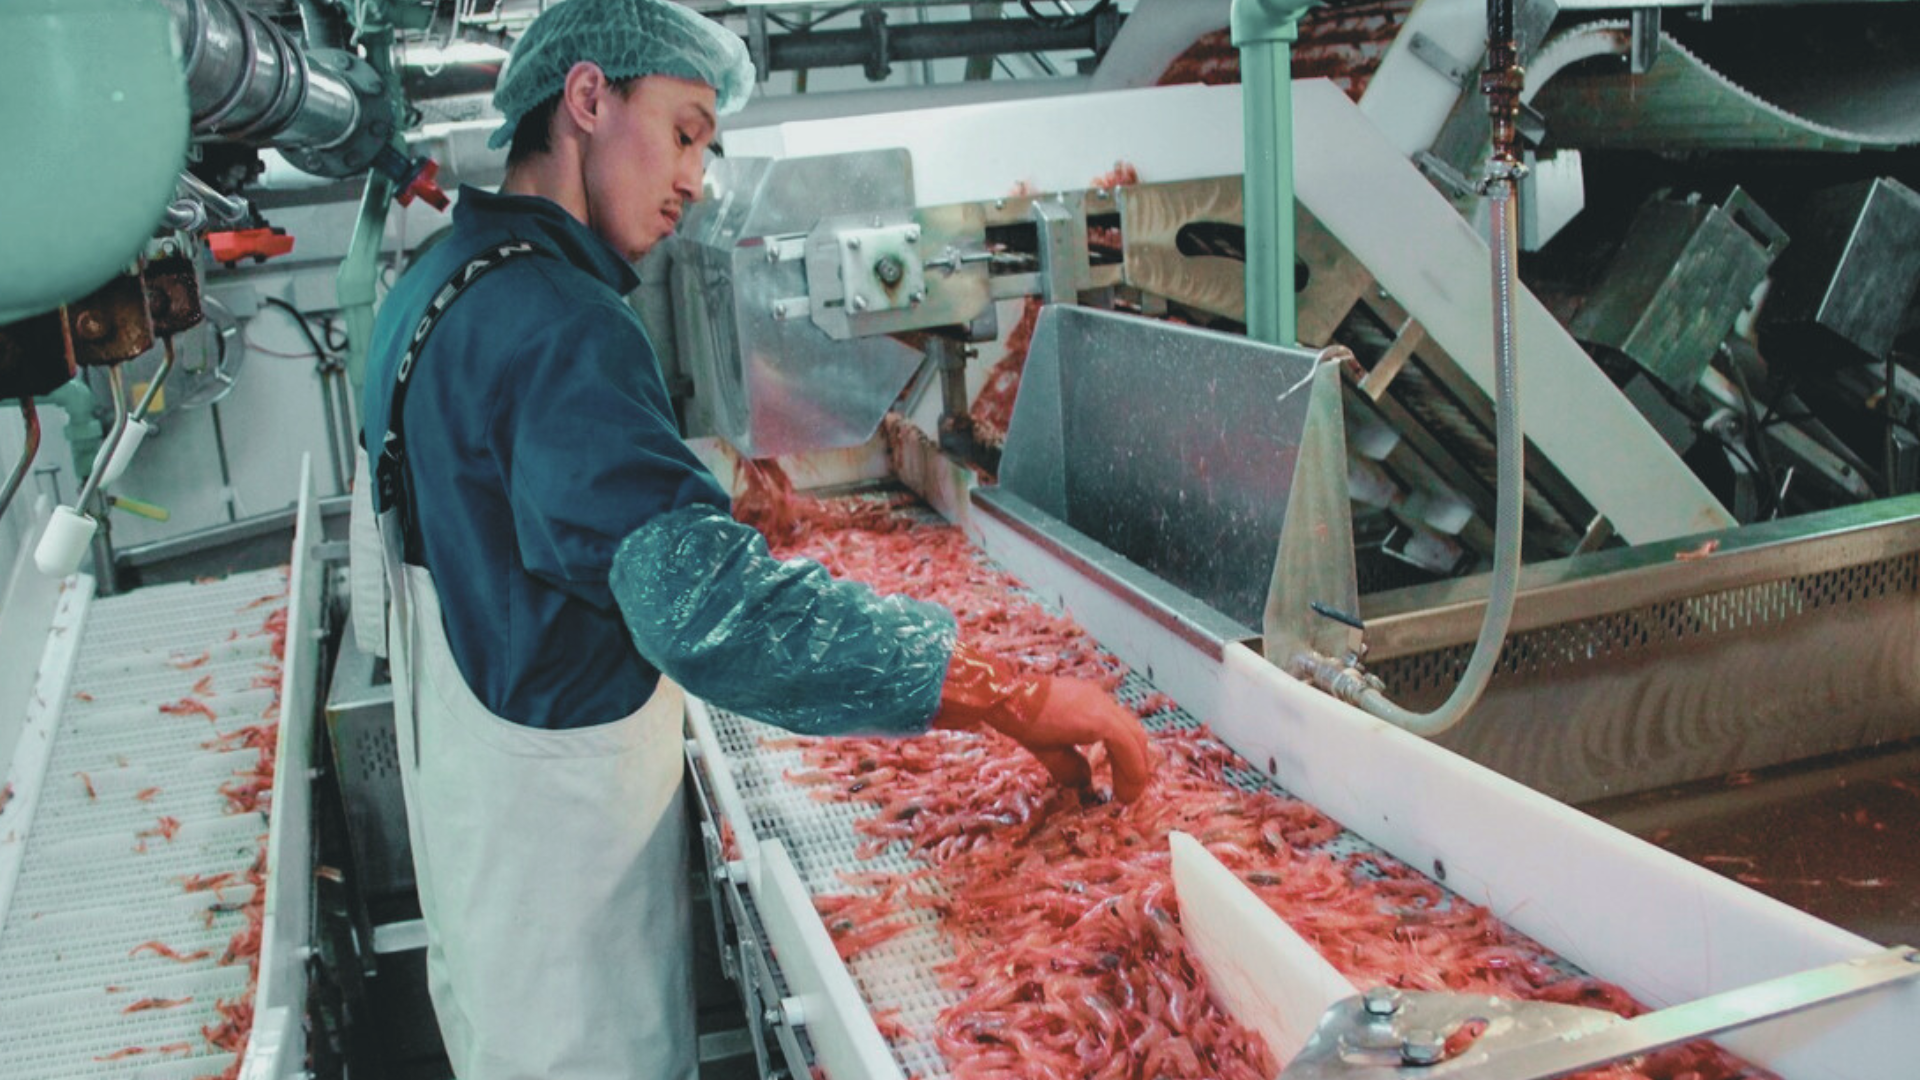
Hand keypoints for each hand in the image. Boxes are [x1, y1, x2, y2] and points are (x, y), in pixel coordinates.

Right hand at [933, 643, 1153, 801]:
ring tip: (1128, 797)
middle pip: (1134, 734)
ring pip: (1136, 740)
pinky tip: (1123, 789)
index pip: (1121, 731)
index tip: (1123, 782)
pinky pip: (1126, 745)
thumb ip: (1070, 764)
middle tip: (1129, 793)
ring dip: (1136, 771)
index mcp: (1090, 705)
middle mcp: (1101, 701)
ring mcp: (1102, 707)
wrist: (1007, 700)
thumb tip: (1086, 782)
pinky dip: (1131, 769)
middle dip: (1137, 765)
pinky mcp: (1100, 719)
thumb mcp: (1049, 747)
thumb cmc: (1020, 718)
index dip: (1127, 758)